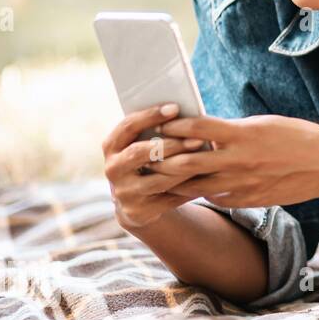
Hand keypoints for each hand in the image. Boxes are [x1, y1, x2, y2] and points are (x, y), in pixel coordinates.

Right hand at [102, 103, 210, 231]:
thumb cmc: (149, 162)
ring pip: (159, 179)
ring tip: (207, 159)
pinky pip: (169, 199)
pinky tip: (206, 179)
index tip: (175, 107)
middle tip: (198, 140)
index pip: (128, 126)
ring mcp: (124, 192)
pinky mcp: (137, 212)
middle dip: (171, 145)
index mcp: (112, 146)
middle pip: (140, 153)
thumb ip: (157, 132)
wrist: (139, 203)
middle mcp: (112, 169)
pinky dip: (189, 188)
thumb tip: (187, 113)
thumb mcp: (145, 146)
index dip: (150, 115)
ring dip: (185, 169)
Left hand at [150, 113, 318, 207]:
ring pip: (193, 185)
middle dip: (163, 159)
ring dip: (174, 180)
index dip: (171, 126)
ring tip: (159, 174)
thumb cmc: (296, 137)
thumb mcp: (263, 125)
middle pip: (185, 161)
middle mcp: (238, 159)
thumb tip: (201, 131)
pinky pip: (214, 197)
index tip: (157, 125)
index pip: (194, 127)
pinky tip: (193, 187)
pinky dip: (200, 192)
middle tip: (147, 154)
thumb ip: (231, 130)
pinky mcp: (247, 200)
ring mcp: (242, 183)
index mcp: (242, 133)